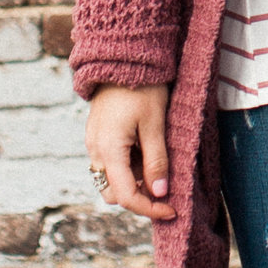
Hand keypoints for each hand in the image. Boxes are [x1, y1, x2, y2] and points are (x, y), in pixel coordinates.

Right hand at [85, 82, 170, 218]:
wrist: (122, 58)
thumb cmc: (142, 88)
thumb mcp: (155, 124)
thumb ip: (156, 160)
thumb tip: (160, 193)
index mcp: (109, 150)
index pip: (126, 196)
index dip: (149, 208)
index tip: (172, 210)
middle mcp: (95, 150)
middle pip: (114, 193)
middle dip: (139, 199)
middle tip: (166, 192)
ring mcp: (94, 143)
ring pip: (111, 179)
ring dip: (134, 183)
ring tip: (158, 170)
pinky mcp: (98, 136)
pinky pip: (110, 164)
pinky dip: (128, 169)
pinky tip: (147, 155)